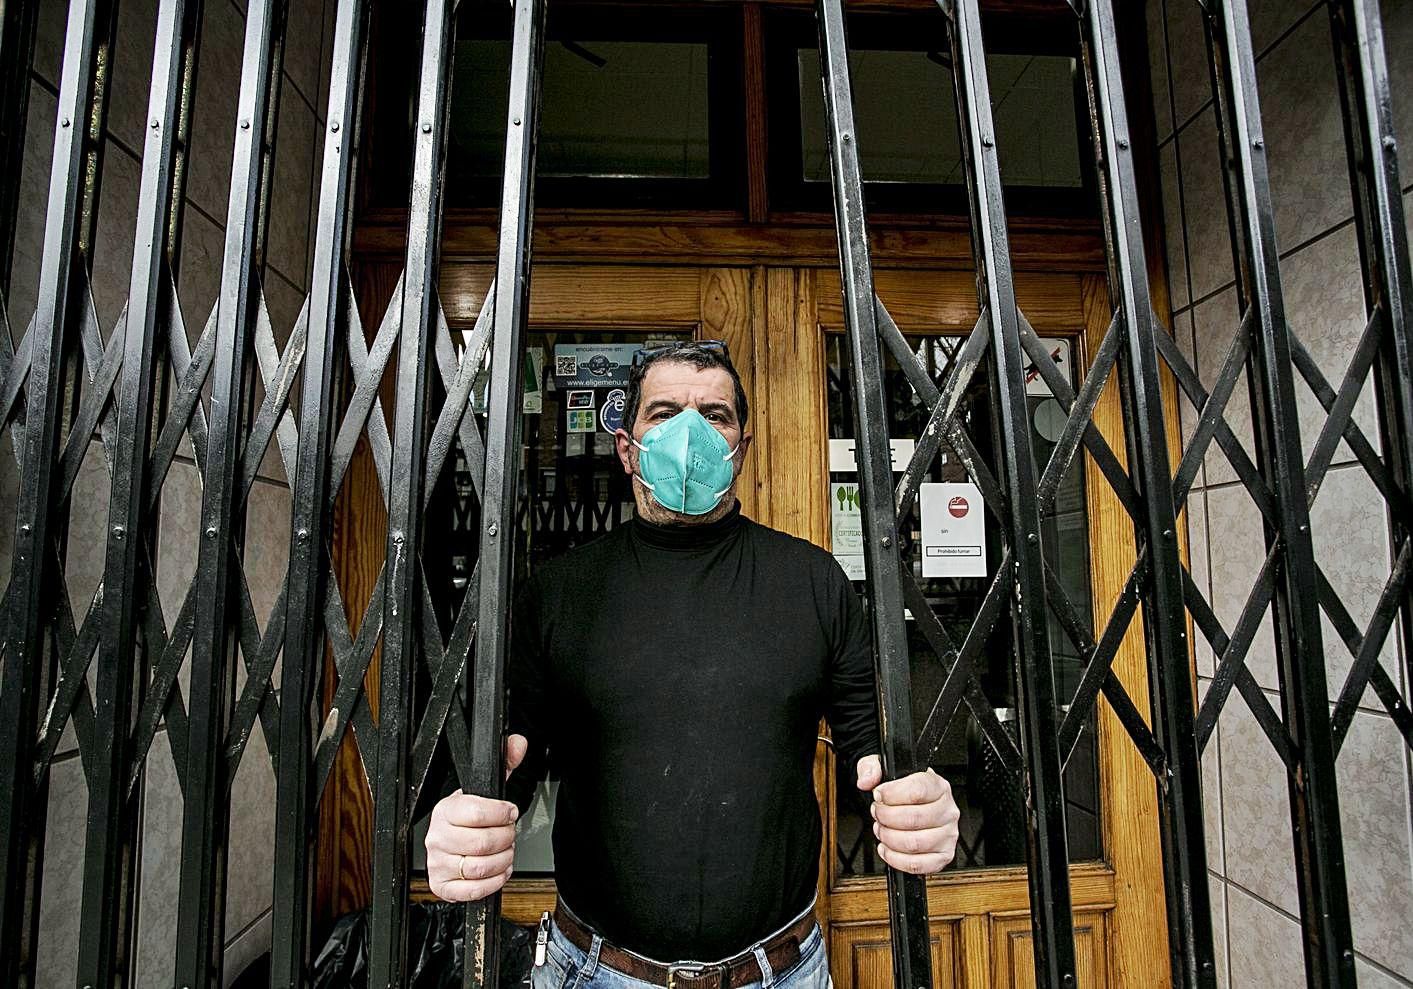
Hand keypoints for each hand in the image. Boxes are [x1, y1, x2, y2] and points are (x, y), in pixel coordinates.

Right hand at [425, 734, 527, 901]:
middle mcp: (437, 837)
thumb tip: (517, 744)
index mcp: (445, 810)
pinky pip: (473, 890)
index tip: (508, 813)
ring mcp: (438, 863)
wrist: (452, 844)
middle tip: (508, 835)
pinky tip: (497, 870)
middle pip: (482, 843)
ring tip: (504, 852)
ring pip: (481, 867)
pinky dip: (494, 882)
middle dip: (506, 839)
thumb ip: (505, 763)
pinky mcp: (443, 886)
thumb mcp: (485, 789)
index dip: (502, 814)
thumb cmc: (468, 818)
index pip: (477, 813)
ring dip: (503, 861)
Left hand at [855, 754, 960, 874]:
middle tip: (878, 813)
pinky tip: (887, 848)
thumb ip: (871, 768)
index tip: (878, 794)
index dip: (892, 794)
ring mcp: (948, 835)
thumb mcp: (885, 768)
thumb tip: (867, 781)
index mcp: (938, 786)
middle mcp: (947, 811)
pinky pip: (918, 864)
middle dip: (886, 817)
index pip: (917, 790)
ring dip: (889, 838)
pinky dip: (896, 859)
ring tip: (882, 829)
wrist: (915, 804)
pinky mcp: (943, 856)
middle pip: (914, 818)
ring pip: (914, 843)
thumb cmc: (903, 789)